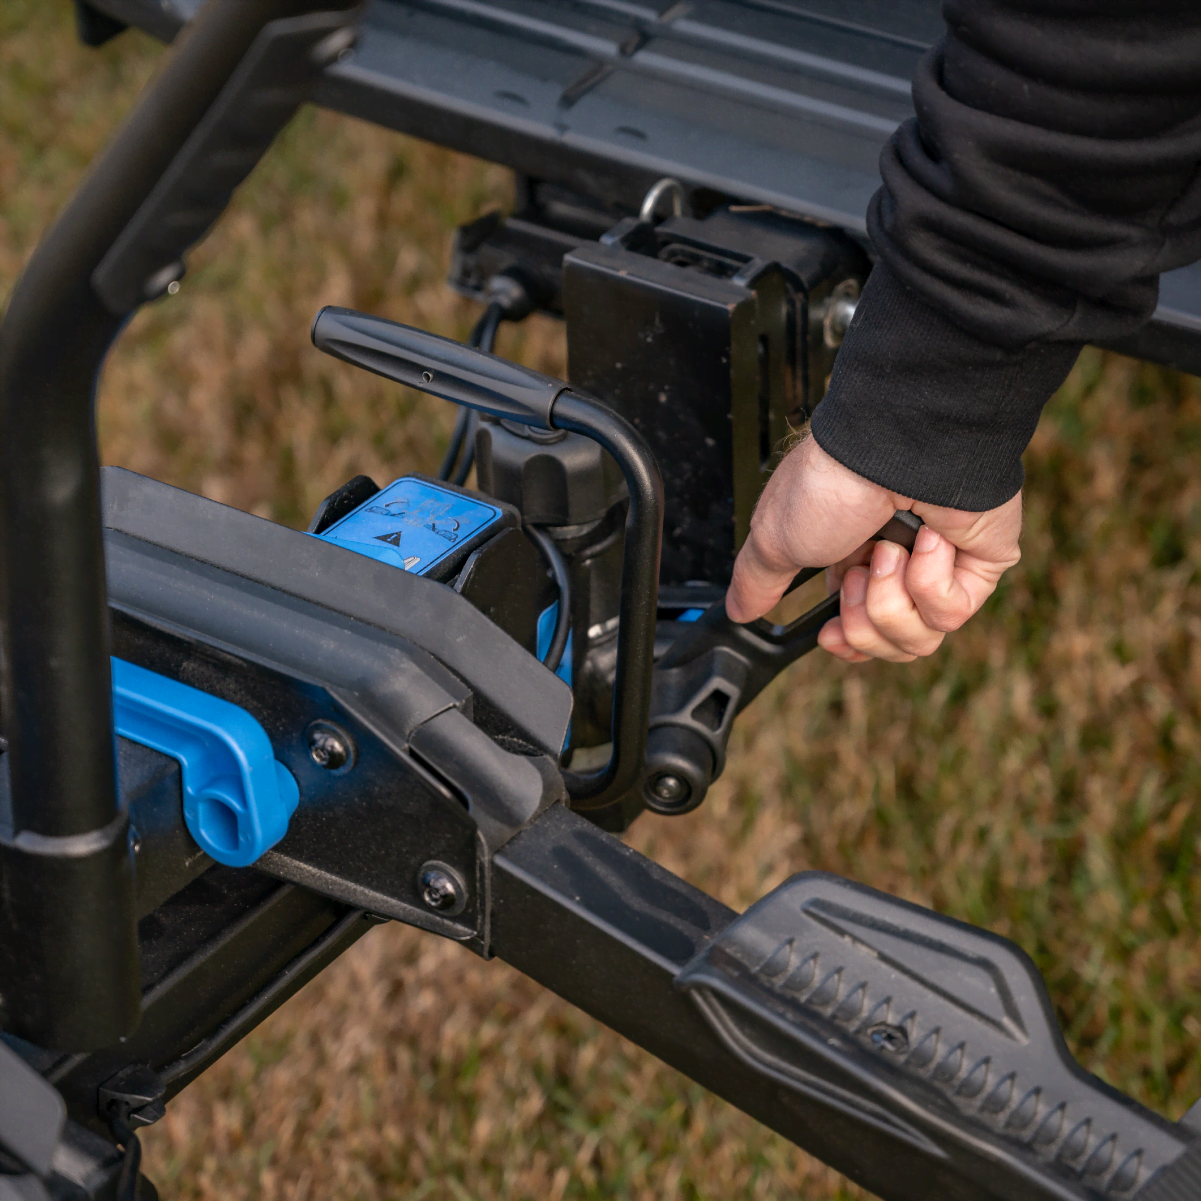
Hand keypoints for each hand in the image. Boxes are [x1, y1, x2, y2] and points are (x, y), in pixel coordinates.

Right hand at [725, 437, 1020, 662]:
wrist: (895, 448)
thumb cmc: (834, 479)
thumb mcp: (774, 536)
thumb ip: (756, 580)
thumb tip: (738, 611)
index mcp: (850, 561)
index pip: (858, 631)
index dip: (845, 642)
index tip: (831, 634)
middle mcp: (896, 567)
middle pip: (884, 644)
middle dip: (863, 617)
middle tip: (857, 574)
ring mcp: (942, 567)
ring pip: (918, 638)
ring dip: (891, 598)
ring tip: (887, 552)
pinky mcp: (980, 565)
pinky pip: (951, 612)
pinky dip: (929, 580)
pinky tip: (926, 542)